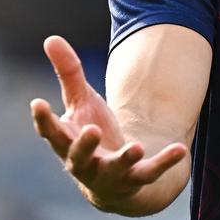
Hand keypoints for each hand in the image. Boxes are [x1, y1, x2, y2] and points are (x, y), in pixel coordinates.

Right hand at [30, 35, 188, 213]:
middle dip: (84, 146)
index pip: (51, 133)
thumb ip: (68, 73)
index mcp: (67, 143)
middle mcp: (84, 163)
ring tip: (136, 147)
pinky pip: (151, 172)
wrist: (113, 181)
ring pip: (116, 168)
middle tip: (91, 129)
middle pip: (79, 156)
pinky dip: (165, 162)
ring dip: (125, 159)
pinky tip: (181, 149)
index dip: (43, 120)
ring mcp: (111, 174)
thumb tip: (51, 37)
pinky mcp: (136, 179)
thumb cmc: (90, 134)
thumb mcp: (81, 103)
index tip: (38, 103)